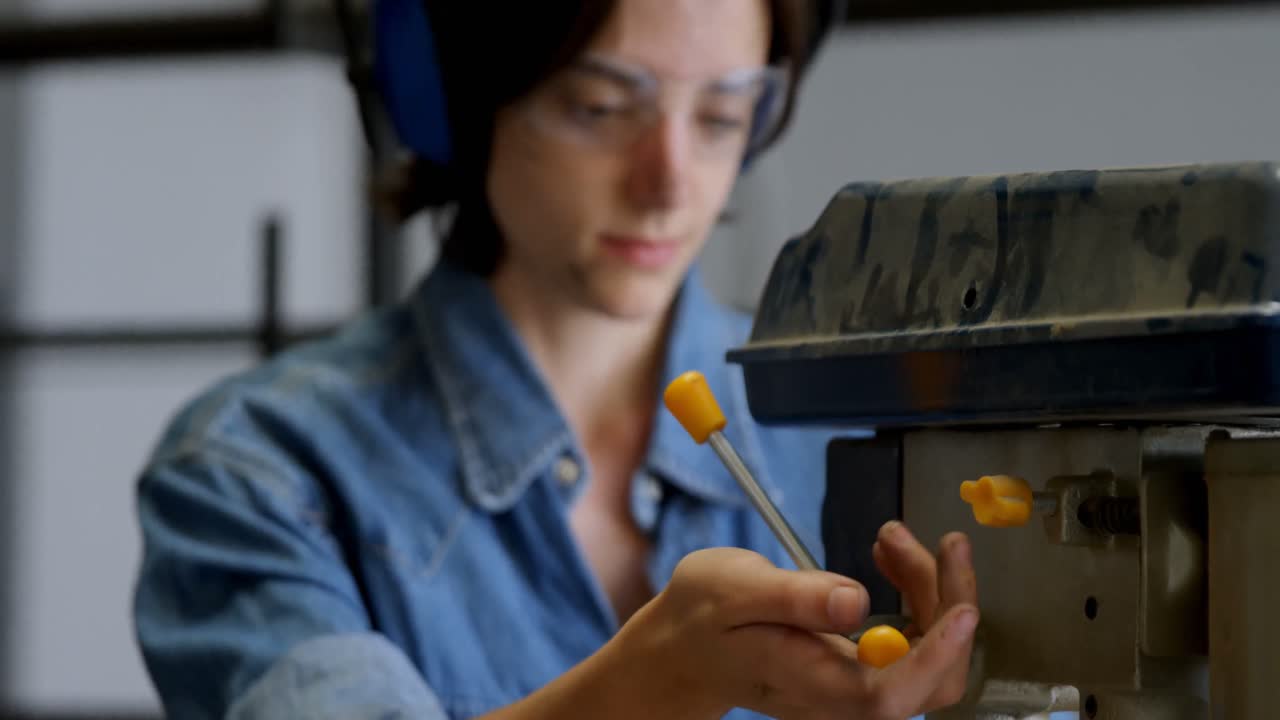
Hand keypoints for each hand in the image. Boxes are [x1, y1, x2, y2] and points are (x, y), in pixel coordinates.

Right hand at [611, 523, 978, 719]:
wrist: (682, 648)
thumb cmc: (701, 619)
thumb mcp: (734, 590)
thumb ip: (794, 597)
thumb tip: (855, 602)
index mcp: (810, 686)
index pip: (889, 696)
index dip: (936, 657)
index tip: (963, 608)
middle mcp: (841, 700)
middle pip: (929, 680)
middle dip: (946, 605)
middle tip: (937, 542)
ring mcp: (855, 688)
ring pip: (928, 656)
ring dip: (931, 591)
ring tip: (894, 537)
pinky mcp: (861, 669)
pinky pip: (911, 642)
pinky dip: (915, 595)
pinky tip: (889, 556)